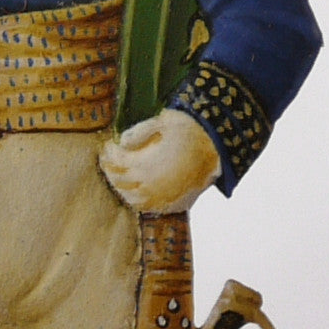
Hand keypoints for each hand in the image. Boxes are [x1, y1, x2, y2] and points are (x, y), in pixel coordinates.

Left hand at [99, 108, 219, 210]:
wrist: (221, 146)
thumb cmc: (192, 129)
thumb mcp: (165, 120)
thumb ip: (140, 131)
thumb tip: (123, 142)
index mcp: (146, 165)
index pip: (117, 163)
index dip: (109, 153)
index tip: (107, 145)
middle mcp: (151, 186)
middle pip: (120, 182)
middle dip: (110, 170)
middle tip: (107, 160)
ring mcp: (164, 198)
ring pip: (132, 199)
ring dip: (121, 188)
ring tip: (118, 176)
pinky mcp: (176, 204)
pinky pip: (151, 208)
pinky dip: (139, 201)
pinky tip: (136, 191)